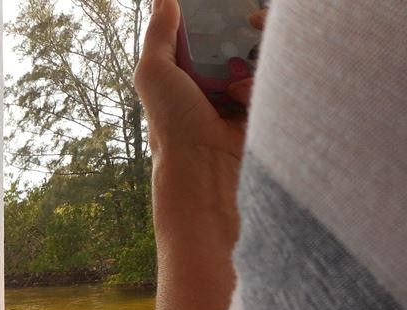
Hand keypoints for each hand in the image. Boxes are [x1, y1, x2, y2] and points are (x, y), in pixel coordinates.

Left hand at [134, 0, 267, 204]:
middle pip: (243, 40)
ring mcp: (245, 97)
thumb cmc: (173, 124)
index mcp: (190, 74)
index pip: (211, 33)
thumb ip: (158, 35)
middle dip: (250, 28)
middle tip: (252, 20)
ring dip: (257, 59)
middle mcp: (217, 83)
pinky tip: (244, 102)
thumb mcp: (154, 74)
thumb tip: (164, 0)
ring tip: (237, 79)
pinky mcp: (268, 109)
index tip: (234, 5)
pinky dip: (263, 85)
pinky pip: (279, 79)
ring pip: (266, 56)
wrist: (205, 169)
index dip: (221, 17)